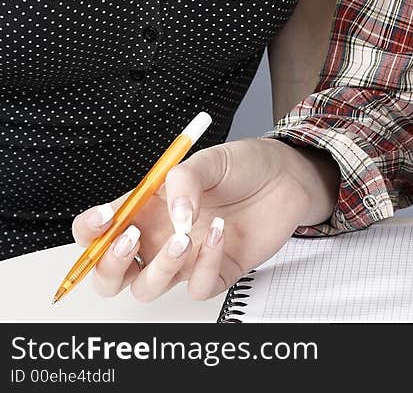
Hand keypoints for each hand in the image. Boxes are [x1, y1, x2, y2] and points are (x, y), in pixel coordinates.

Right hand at [70, 136, 339, 301]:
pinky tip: (219, 234)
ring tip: (186, 234)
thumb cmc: (244, 165)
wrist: (288, 176)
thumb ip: (185, 180)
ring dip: (160, 267)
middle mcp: (158, 237)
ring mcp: (184, 259)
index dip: (90, 229)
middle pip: (110, 274)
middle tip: (134, 239)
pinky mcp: (214, 273)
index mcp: (146, 207)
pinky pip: (195, 288)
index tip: (106, 217)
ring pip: (147, 288)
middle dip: (111, 265)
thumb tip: (174, 214)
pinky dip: (204, 265)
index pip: (99, 229)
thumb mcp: (211, 159)